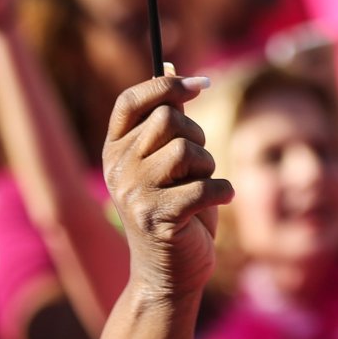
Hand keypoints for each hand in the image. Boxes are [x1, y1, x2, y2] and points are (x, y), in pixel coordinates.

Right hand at [101, 75, 232, 303]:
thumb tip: (170, 61)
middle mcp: (117, 168)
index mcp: (115, 149)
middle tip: (199, 164)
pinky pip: (203, 186)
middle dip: (196, 135)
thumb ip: (168, 114)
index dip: (165, 84)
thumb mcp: (169, 158)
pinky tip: (222, 200)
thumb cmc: (175, 210)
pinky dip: (222, 190)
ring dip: (208, 165)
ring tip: (203, 186)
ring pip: (185, 149)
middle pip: (168, 119)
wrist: (169, 276)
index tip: (199, 85)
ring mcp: (133, 195)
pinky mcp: (157, 220)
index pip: (130, 100)